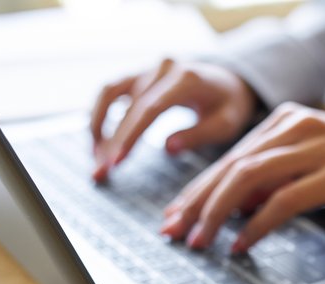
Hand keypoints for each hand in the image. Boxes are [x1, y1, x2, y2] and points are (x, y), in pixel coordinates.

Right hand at [90, 59, 256, 181]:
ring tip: (96, 158)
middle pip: (127, 106)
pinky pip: (110, 92)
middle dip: (110, 142)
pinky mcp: (138, 75)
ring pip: (109, 94)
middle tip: (100, 173)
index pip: (150, 108)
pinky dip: (99, 115)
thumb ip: (199, 134)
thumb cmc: (229, 105)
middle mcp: (162, 68)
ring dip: (97, 126)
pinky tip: (98, 141)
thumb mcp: (226, 124)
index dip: (130, 135)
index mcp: (186, 79)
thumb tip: (167, 148)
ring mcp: (147, 68)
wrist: (228, 81)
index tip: (116, 161)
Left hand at [160, 103, 324, 252]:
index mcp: (283, 121)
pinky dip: (257, 224)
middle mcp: (295, 127)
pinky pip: (284, 200)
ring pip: (249, 178)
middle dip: (197, 203)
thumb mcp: (306, 167)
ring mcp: (316, 148)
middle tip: (175, 232)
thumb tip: (231, 206)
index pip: (228, 158)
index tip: (174, 218)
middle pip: (231, 166)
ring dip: (218, 214)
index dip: (196, 191)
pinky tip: (241, 243)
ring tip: (201, 241)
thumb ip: (270, 181)